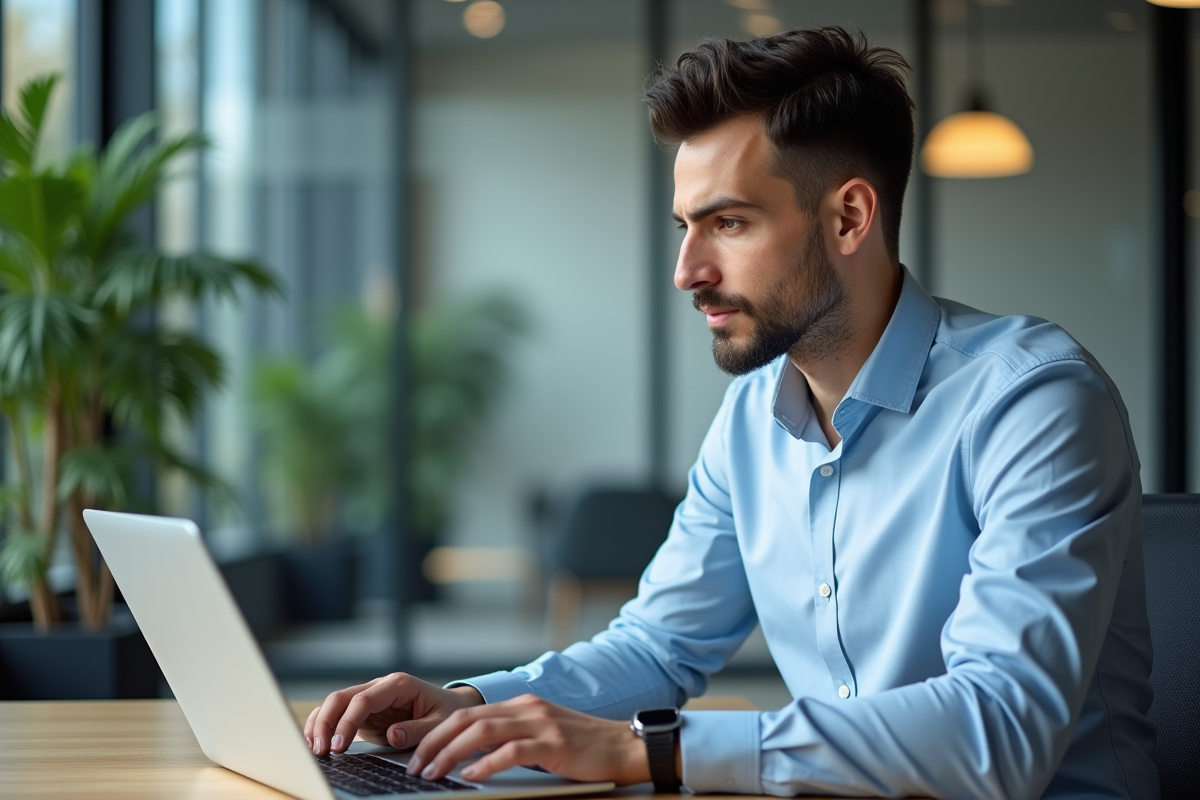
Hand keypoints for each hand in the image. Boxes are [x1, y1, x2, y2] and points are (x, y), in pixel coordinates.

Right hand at [304, 672, 483, 755]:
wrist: (452, 707)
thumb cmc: (447, 712)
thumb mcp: (439, 723)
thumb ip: (417, 729)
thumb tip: (393, 735)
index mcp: (399, 685)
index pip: (364, 699)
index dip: (348, 721)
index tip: (339, 745)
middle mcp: (380, 687)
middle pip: (343, 697)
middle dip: (327, 722)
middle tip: (321, 750)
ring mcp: (370, 697)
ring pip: (336, 703)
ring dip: (321, 723)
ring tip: (314, 748)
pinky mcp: (365, 712)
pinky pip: (339, 714)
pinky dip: (323, 724)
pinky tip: (315, 741)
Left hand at [406, 694, 650, 785]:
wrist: (625, 746)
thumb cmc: (584, 748)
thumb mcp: (542, 737)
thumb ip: (512, 740)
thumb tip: (472, 759)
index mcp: (521, 706)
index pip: (467, 715)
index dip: (438, 734)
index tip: (418, 755)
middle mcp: (527, 708)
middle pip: (467, 719)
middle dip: (434, 743)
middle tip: (415, 766)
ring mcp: (541, 723)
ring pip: (483, 732)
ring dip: (451, 754)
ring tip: (433, 773)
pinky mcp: (554, 742)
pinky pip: (512, 751)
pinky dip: (486, 764)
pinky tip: (470, 776)